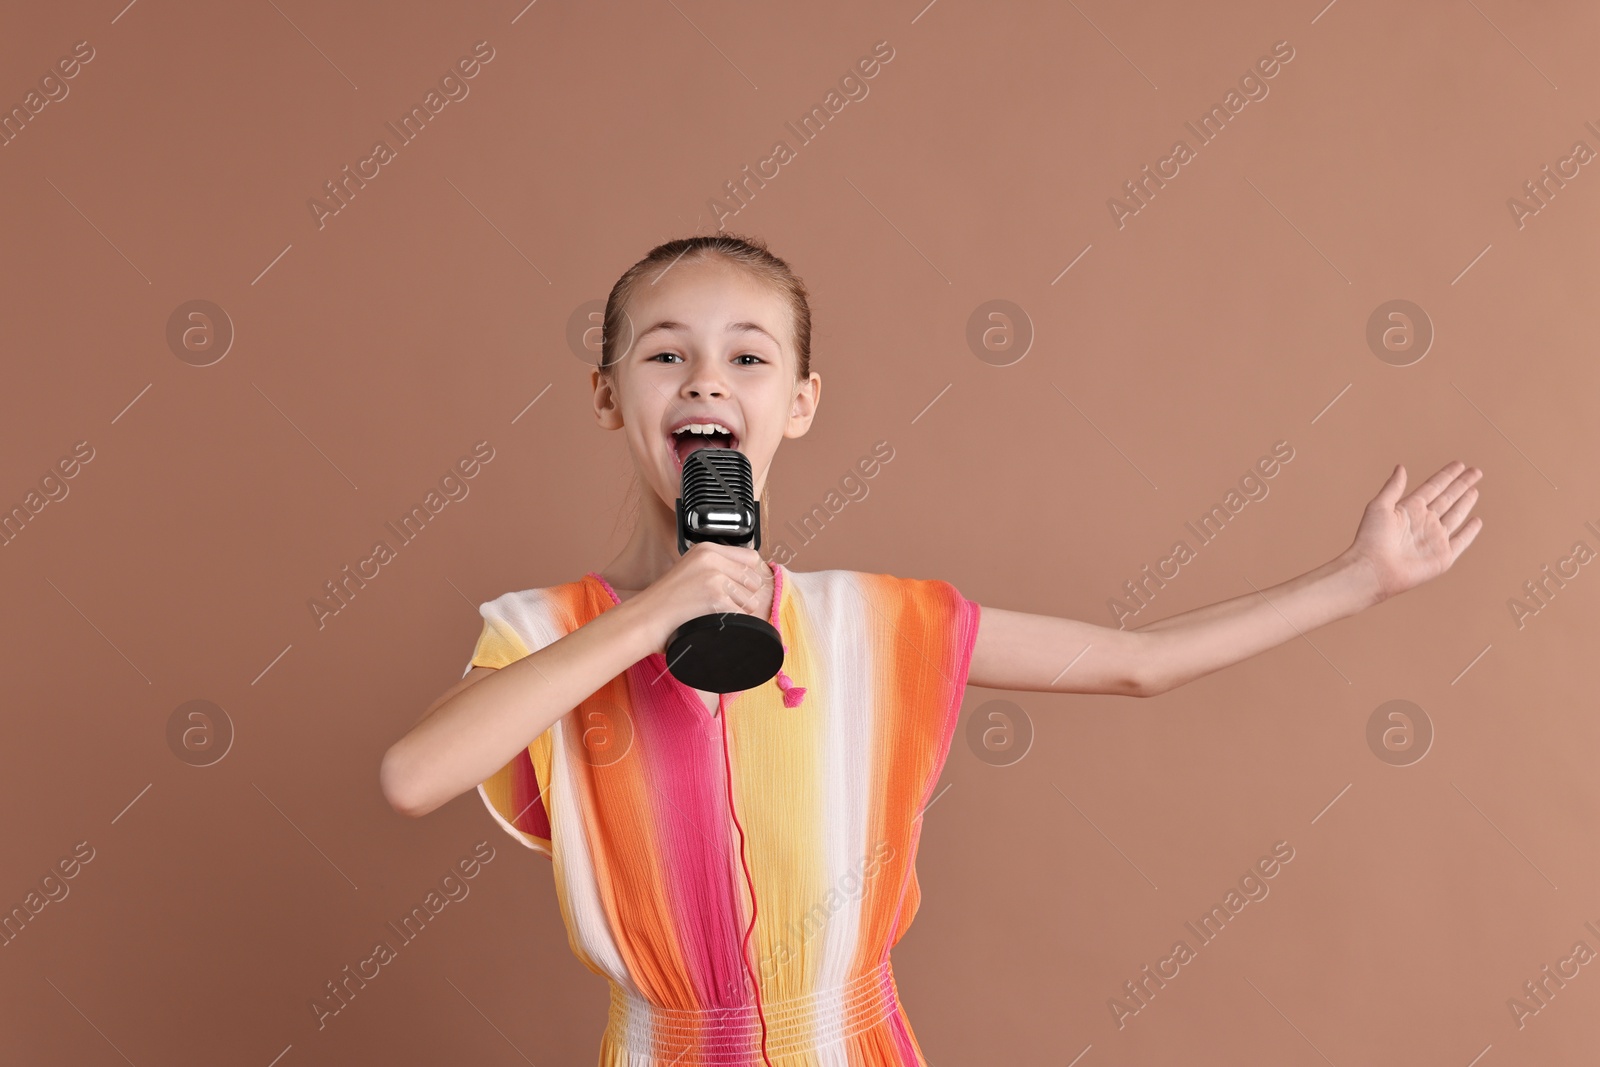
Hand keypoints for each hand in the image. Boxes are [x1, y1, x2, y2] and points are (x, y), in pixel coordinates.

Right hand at [626, 542, 769, 654]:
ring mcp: (714, 579)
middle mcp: (712, 559)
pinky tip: (712, 622)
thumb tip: (750, 576)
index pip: (751, 558)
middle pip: (754, 580)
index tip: (741, 588)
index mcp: (706, 549)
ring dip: (738, 612)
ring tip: (712, 613)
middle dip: (744, 596)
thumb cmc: (664, 601)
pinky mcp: (716, 599)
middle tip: (721, 605)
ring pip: (751, 600)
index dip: (749, 576)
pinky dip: (732, 624)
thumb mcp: (689, 569)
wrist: (644, 619)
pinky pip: (742, 616)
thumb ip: (715, 566)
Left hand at [1345, 460, 1483, 601]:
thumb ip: (1393, 487)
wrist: (1374, 569)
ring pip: (1456, 516)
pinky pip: (1461, 541)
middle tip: (1476, 471)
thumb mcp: (1379, 507)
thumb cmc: (1371, 538)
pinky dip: (1470, 531)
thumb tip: (1400, 467)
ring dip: (1466, 503)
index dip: (1446, 475)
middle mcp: (1424, 522)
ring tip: (1474, 490)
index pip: (1433, 487)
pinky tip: (1477, 521)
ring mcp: (1435, 538)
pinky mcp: (1443, 556)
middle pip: (1448, 498)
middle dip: (1461, 484)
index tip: (1459, 464)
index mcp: (1410, 509)